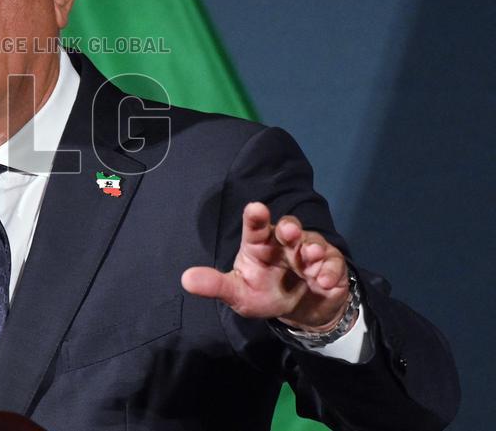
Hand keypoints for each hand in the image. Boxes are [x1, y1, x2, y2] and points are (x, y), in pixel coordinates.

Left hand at [181, 202, 350, 331]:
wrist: (299, 310)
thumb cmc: (263, 294)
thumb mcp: (238, 294)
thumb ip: (216, 285)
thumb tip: (186, 280)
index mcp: (259, 245)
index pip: (256, 227)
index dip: (255, 217)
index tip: (256, 208)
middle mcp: (284, 244)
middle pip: (288, 227)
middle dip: (289, 227)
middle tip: (288, 232)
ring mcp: (309, 253)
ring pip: (313, 243)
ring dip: (312, 249)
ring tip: (309, 259)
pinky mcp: (330, 265)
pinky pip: (333, 263)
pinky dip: (330, 270)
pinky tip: (323, 280)